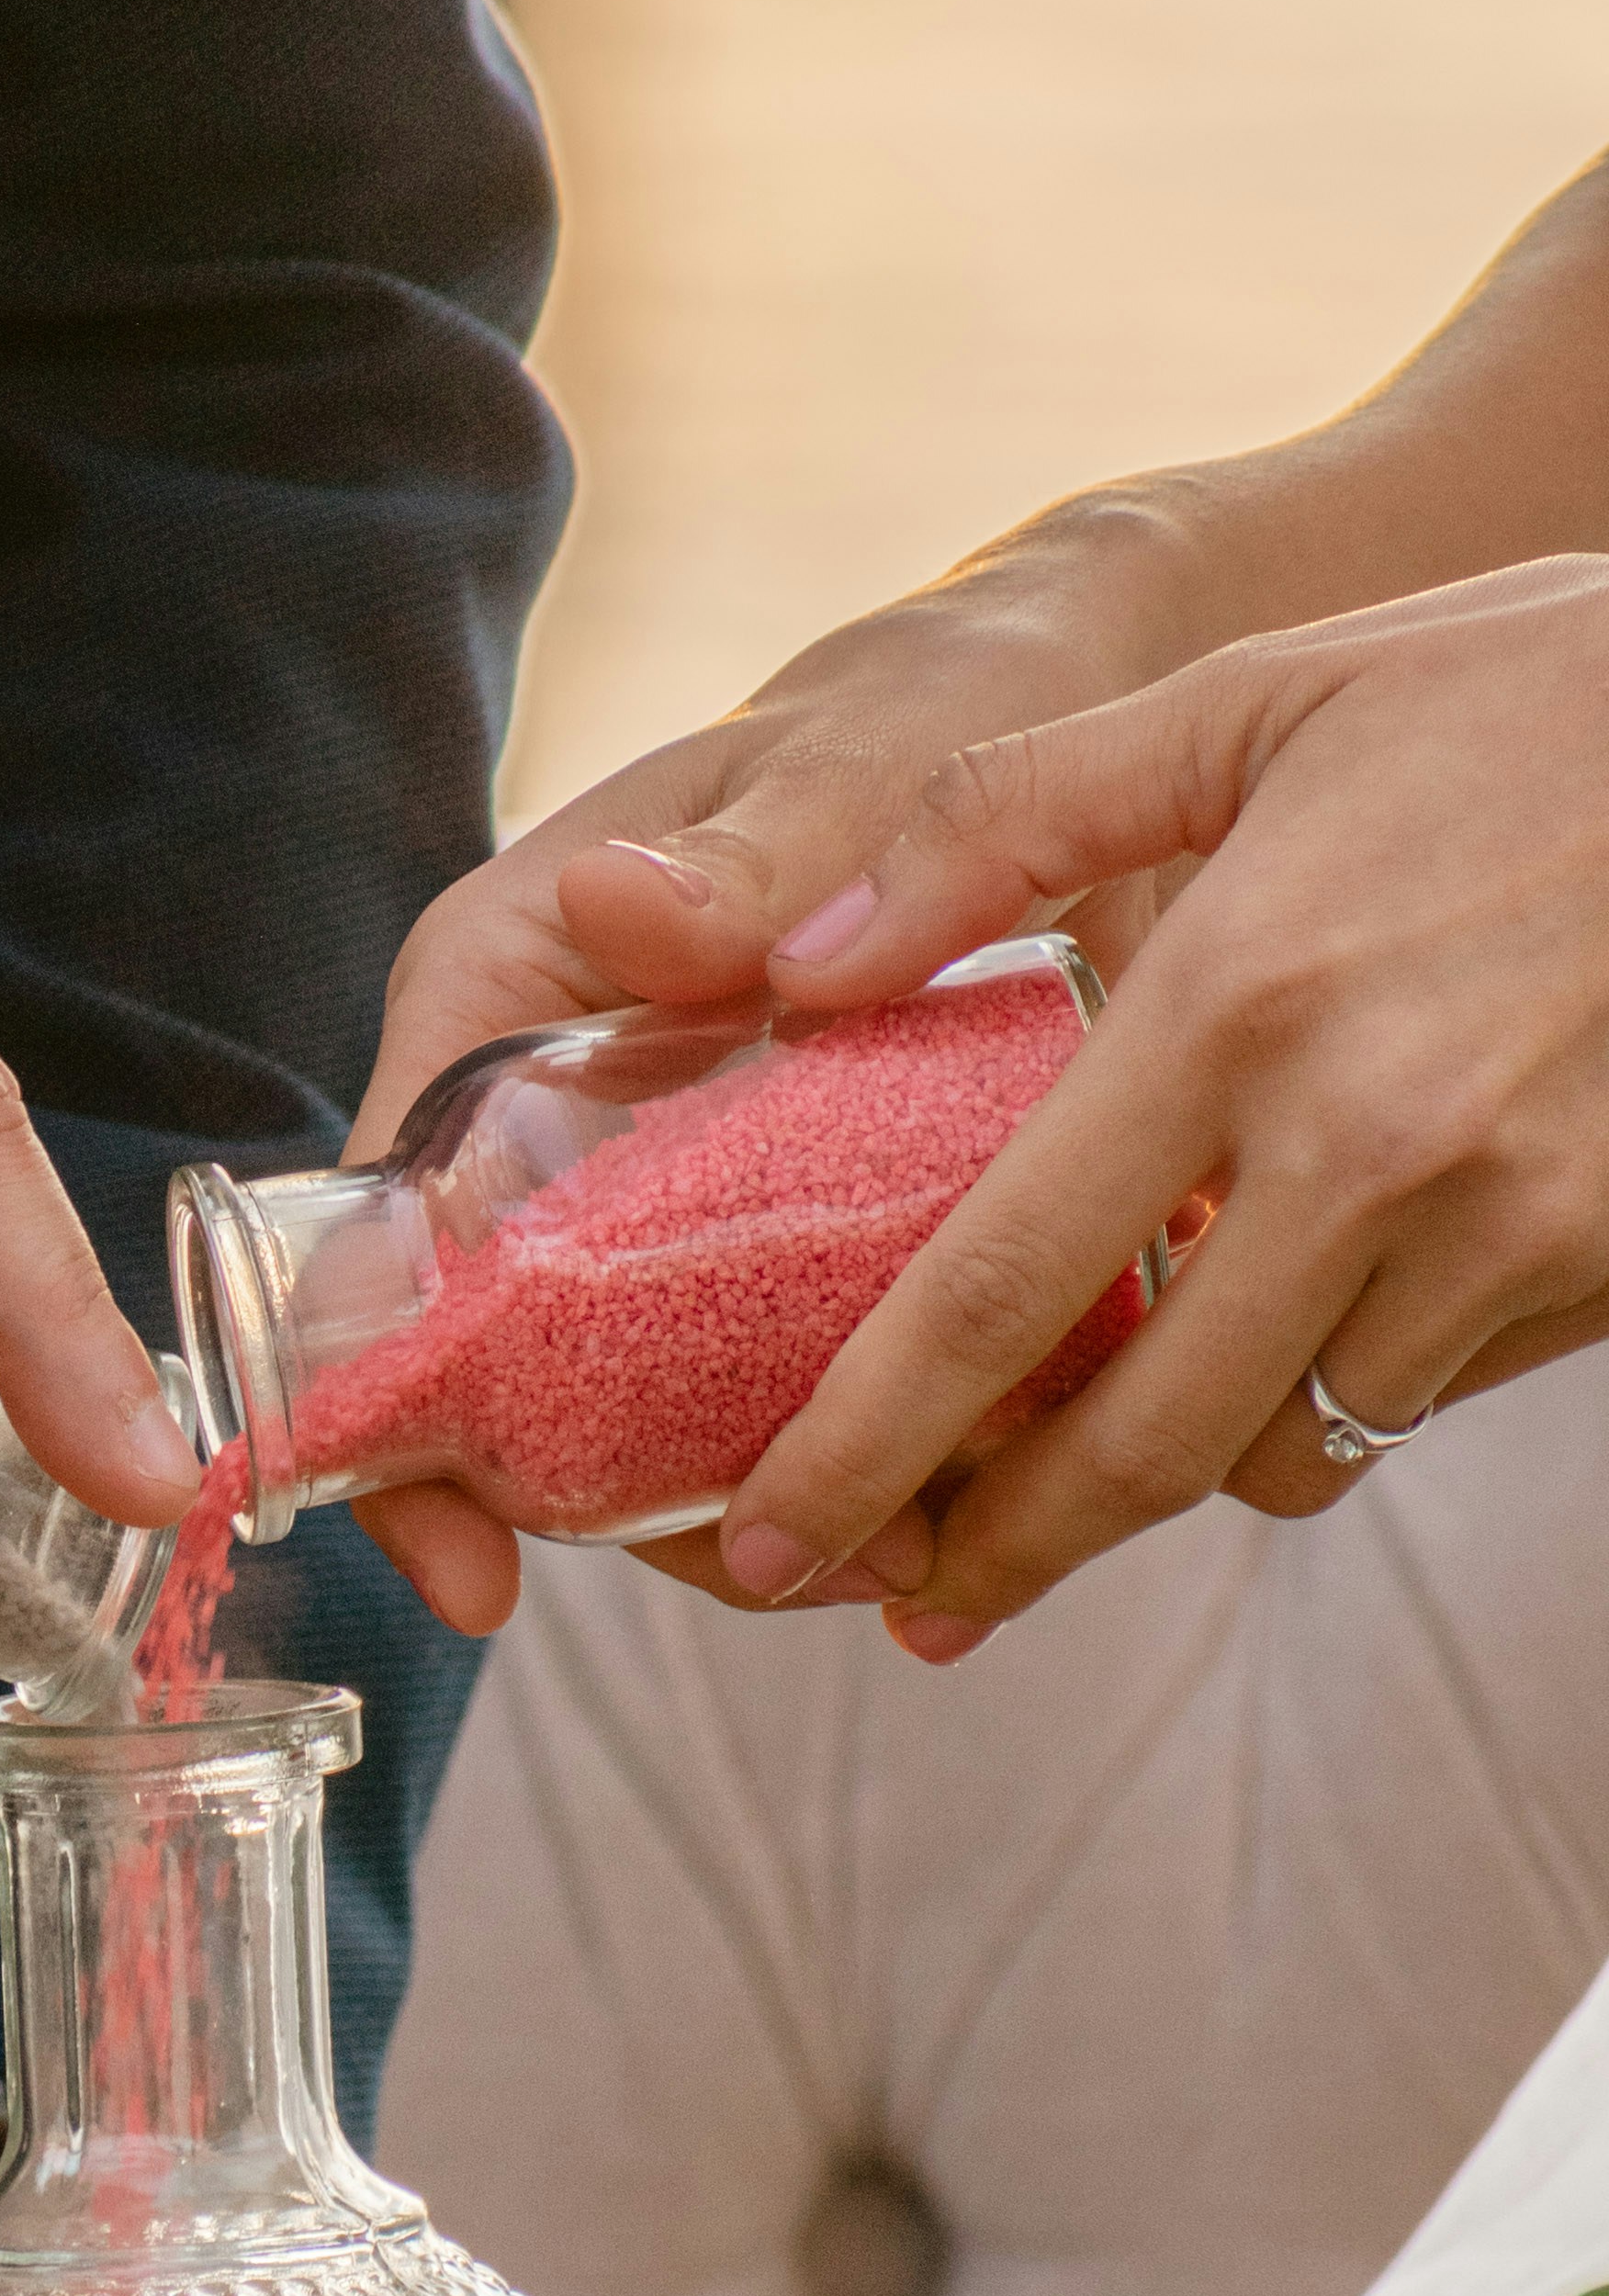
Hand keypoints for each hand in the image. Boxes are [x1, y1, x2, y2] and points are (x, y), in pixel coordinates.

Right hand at [340, 494, 1220, 1637]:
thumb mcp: (860, 761)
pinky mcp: (815, 1237)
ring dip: (786, 1506)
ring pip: (674, 1409)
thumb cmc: (944, 694)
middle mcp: (566, 1119)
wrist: (1119, 707)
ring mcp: (689, 1197)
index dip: (403, 1422)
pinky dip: (892, 1458)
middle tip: (801, 1561)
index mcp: (502, 997)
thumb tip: (634, 911)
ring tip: (924, 1551)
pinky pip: (813, 1384)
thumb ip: (757, 847)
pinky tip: (988, 1509)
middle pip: (531, 1374)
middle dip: (646, 1507)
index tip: (475, 1566)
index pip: (388, 1232)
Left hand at [696, 557, 1608, 1651]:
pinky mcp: (1607, 1261)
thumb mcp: (1249, 700)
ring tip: (1078, 1468)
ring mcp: (1509, 1219)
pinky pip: (1419, 1396)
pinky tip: (1275, 1341)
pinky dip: (1325, 1398)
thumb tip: (796, 962)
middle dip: (999, 1551)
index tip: (770, 1541)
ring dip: (1170, 1477)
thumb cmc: (1522, 694)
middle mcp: (1371, 1140)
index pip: (999, 1288)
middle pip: (1138, 1445)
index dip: (866, 1449)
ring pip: (1286, 1450)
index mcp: (1241, 997)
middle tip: (910, 1601)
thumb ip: (999, 820)